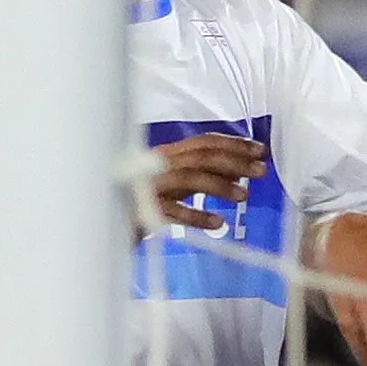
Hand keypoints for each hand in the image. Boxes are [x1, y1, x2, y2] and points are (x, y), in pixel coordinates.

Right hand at [139, 132, 267, 231]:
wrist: (105, 218)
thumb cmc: (141, 201)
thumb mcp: (176, 185)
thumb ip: (203, 175)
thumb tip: (238, 171)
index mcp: (167, 156)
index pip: (203, 142)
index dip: (233, 144)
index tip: (259, 149)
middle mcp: (158, 165)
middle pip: (200, 157)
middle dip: (234, 161)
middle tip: (261, 171)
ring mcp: (150, 186)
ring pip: (188, 178)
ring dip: (219, 185)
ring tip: (244, 195)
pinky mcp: (142, 210)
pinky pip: (172, 211)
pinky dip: (195, 215)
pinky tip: (217, 223)